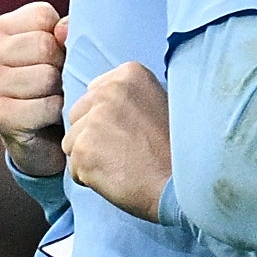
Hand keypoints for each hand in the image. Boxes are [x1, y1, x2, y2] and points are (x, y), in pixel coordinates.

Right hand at [0, 1, 68, 177]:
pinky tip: (50, 116)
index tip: (57, 54)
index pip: (42, 16)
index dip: (62, 37)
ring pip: (47, 76)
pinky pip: (47, 106)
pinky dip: (58, 112)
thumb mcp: (63, 47)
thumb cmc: (56, 80)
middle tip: (58, 79)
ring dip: (61, 89)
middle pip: (44, 45)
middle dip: (62, 64)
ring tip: (53, 96)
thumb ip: (67, 29)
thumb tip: (63, 29)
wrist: (45, 136)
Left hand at [65, 63, 172, 223]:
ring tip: (123, 165)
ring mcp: (94, 119)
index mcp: (129, 74)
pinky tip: (117, 177)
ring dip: (90, 158)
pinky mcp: (84, 148)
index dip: (107, 118)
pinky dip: (90, 178)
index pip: (94, 94)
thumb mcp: (159, 103)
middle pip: (78, 115)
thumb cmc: (176, 150)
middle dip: (93, 136)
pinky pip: (74, 167)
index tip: (130, 131)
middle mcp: (108, 90)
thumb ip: (129, 99)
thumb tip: (103, 108)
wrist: (185, 182)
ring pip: (72, 142)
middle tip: (125, 151)